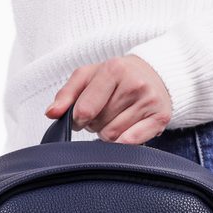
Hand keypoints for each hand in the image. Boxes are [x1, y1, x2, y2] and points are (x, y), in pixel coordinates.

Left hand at [44, 55, 171, 143]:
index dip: (78, 119)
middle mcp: (135, 84)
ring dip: (109, 133)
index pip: (85, 109)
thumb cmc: (117, 77)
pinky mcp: (160, 118)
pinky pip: (131, 143)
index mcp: (114, 69)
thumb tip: (51, 113)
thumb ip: (66, 94)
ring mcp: (149, 101)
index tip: (81, 116)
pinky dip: (123, 142)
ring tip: (116, 118)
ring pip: (113, 136)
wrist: (155, 74)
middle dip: (96, 123)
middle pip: (100, 124)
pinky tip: (126, 129)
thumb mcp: (88, 76)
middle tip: (105, 112)